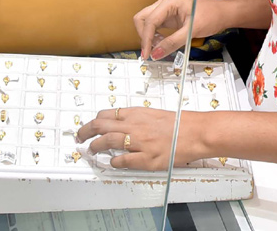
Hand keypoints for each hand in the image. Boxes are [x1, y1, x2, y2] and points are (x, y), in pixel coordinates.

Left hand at [77, 107, 204, 170]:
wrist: (197, 132)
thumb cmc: (181, 123)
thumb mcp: (155, 114)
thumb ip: (138, 119)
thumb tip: (123, 123)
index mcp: (138, 113)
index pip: (107, 114)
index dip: (94, 121)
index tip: (89, 126)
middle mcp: (136, 126)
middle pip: (101, 125)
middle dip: (85, 131)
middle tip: (79, 137)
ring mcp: (140, 142)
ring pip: (108, 141)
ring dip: (96, 146)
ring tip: (91, 149)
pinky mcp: (147, 158)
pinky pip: (123, 161)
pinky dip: (114, 162)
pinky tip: (112, 163)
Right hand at [133, 0, 227, 60]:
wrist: (222, 14)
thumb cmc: (211, 16)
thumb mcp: (191, 30)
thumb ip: (172, 42)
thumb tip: (156, 53)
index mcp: (169, 2)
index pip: (149, 21)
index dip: (146, 39)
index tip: (147, 54)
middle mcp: (164, 3)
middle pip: (142, 18)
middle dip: (144, 36)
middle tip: (152, 51)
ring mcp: (165, 10)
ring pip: (146, 23)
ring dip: (148, 37)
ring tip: (160, 47)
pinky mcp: (168, 18)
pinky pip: (154, 27)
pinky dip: (154, 37)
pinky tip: (162, 44)